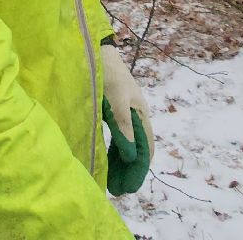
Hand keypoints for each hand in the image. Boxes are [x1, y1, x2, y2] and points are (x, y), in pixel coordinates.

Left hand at [100, 43, 151, 195]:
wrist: (96, 51)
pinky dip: (114, 153)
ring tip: (112, 182)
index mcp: (141, 114)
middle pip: (136, 150)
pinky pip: (117, 139)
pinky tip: (107, 163)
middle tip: (118, 190)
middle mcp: (135, 117)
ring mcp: (124, 115)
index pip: (146, 149)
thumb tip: (132, 156)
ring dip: (121, 164)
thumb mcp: (117, 101)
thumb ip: (124, 127)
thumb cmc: (109, 74)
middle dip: (129, 171)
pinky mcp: (112, 113)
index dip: (139, 169)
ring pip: (126, 146)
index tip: (130, 187)